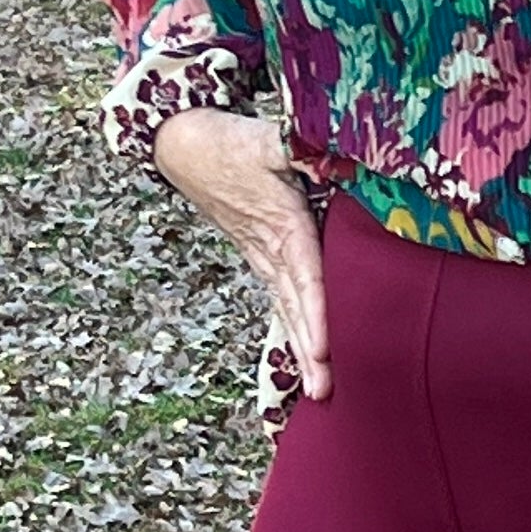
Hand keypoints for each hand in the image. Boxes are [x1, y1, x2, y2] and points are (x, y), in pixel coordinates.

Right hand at [152, 108, 331, 402]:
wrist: (187, 149)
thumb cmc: (232, 143)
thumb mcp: (271, 139)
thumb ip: (306, 148)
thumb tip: (342, 156)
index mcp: (282, 224)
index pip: (305, 275)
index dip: (317, 312)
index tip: (326, 348)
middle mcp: (272, 251)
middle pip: (296, 308)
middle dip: (310, 351)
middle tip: (324, 392)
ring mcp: (265, 260)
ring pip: (289, 312)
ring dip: (302, 353)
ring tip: (318, 392)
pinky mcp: (263, 261)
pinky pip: (283, 304)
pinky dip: (295, 335)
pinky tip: (307, 364)